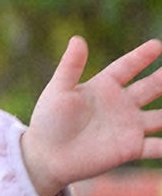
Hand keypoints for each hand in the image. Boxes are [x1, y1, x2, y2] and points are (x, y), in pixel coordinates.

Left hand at [20, 36, 161, 195]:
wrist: (45, 157)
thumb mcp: (58, 91)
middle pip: (151, 87)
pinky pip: (156, 147)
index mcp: (103, 87)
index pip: (126, 67)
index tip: (157, 45)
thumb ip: (70, 66)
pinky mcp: (130, 148)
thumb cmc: (48, 122)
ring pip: (161, 116)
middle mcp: (120, 105)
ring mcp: (128, 126)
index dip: (141, 57)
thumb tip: (77, 39)